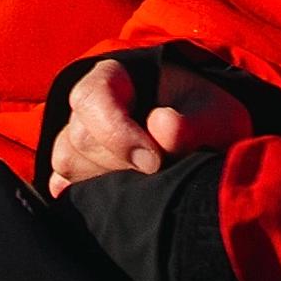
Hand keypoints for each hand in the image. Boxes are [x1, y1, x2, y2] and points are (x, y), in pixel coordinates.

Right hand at [47, 51, 263, 187]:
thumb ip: (193, 124)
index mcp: (116, 78)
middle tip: (159, 175)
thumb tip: (161, 128)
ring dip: (106, 183)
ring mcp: (79, 139)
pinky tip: (115, 202)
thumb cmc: (208, 120)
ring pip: (68, 163)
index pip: (92, 98)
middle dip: (120, 164)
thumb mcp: (216, 116)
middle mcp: (90, 108)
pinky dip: (85, 197)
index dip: (116, 132)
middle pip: (80, 137)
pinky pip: (64, 186)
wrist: (208, 146)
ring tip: (145, 187)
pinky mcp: (77, 171)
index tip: (153, 161)